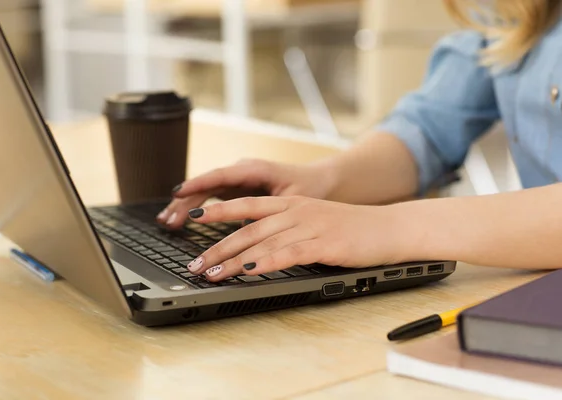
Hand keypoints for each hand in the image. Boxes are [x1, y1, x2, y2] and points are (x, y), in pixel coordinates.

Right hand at [157, 159, 336, 228]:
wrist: (321, 181)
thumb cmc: (310, 188)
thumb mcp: (294, 199)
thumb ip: (270, 210)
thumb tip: (247, 228)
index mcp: (254, 169)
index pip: (220, 175)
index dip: (198, 184)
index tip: (179, 193)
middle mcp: (242, 172)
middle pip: (206, 184)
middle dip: (184, 201)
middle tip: (167, 219)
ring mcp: (237, 180)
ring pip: (205, 191)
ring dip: (185, 206)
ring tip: (166, 222)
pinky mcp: (237, 190)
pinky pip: (211, 197)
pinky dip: (196, 209)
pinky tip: (180, 220)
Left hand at [184, 196, 408, 280]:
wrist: (389, 227)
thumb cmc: (352, 229)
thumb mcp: (314, 220)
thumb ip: (286, 229)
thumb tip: (257, 246)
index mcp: (292, 204)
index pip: (246, 205)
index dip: (218, 210)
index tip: (193, 217)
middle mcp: (296, 212)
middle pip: (247, 228)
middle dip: (217, 247)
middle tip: (196, 263)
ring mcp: (309, 226)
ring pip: (262, 242)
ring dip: (233, 261)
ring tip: (213, 274)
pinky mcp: (324, 244)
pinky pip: (288, 254)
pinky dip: (265, 263)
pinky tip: (249, 272)